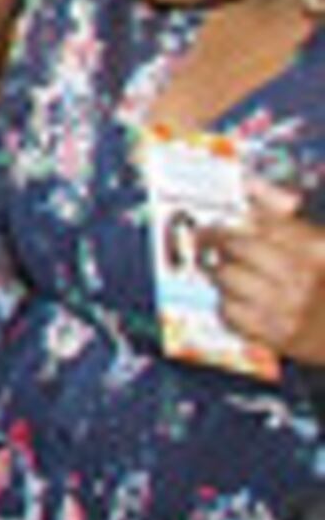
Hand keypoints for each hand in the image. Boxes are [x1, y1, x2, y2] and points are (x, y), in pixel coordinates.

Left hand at [214, 181, 324, 366]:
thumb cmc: (323, 281)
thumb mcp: (316, 243)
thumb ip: (281, 213)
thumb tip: (249, 183)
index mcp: (316, 247)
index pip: (260, 221)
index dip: (231, 220)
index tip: (212, 222)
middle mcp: (302, 275)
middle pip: (238, 247)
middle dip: (217, 242)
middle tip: (207, 242)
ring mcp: (289, 307)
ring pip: (227, 278)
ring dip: (220, 273)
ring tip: (226, 272)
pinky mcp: (277, 335)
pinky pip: (229, 312)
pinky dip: (226, 304)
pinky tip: (238, 301)